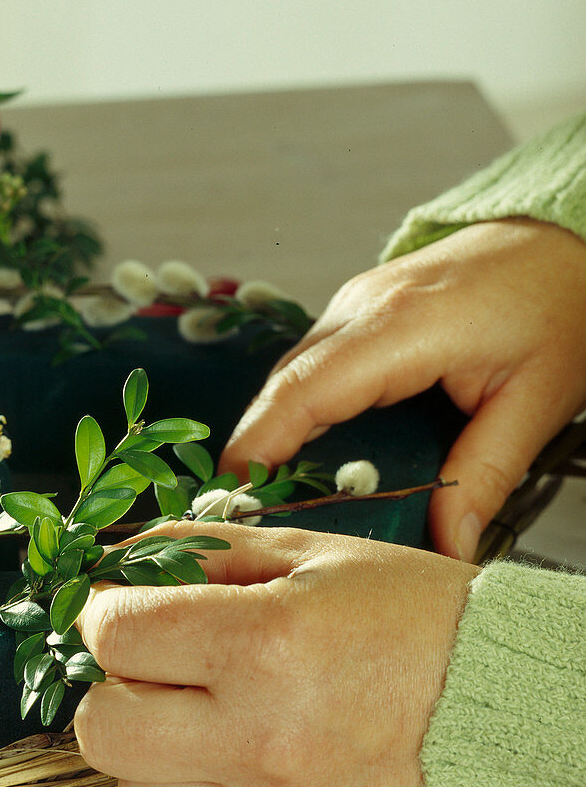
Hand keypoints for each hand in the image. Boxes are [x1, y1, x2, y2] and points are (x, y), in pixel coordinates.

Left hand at [74, 520, 477, 786]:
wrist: (504, 708)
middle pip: (101, 730)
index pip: (115, 636)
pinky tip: (253, 751)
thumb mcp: (309, 551)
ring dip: (149, 747)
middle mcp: (266, 738)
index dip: (104, 615)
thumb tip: (119, 564)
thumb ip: (200, 551)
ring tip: (204, 711)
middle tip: (149, 666)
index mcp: (267, 643)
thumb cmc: (416, 620)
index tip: (120, 611)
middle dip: (110, 687)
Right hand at [220, 219, 585, 558]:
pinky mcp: (360, 307)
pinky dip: (298, 406)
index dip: (260, 444)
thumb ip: (484, 475)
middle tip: (244, 510)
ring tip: (269, 490)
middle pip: (283, 384)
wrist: (565, 241)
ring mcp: (357, 301)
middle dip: (255, 448)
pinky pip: (311, 362)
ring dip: (274, 429)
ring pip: (291, 373)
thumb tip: (448, 545)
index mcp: (403, 326)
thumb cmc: (561, 306)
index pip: (304, 390)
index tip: (233, 494)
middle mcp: (364, 306)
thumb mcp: (537, 401)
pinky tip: (307, 449)